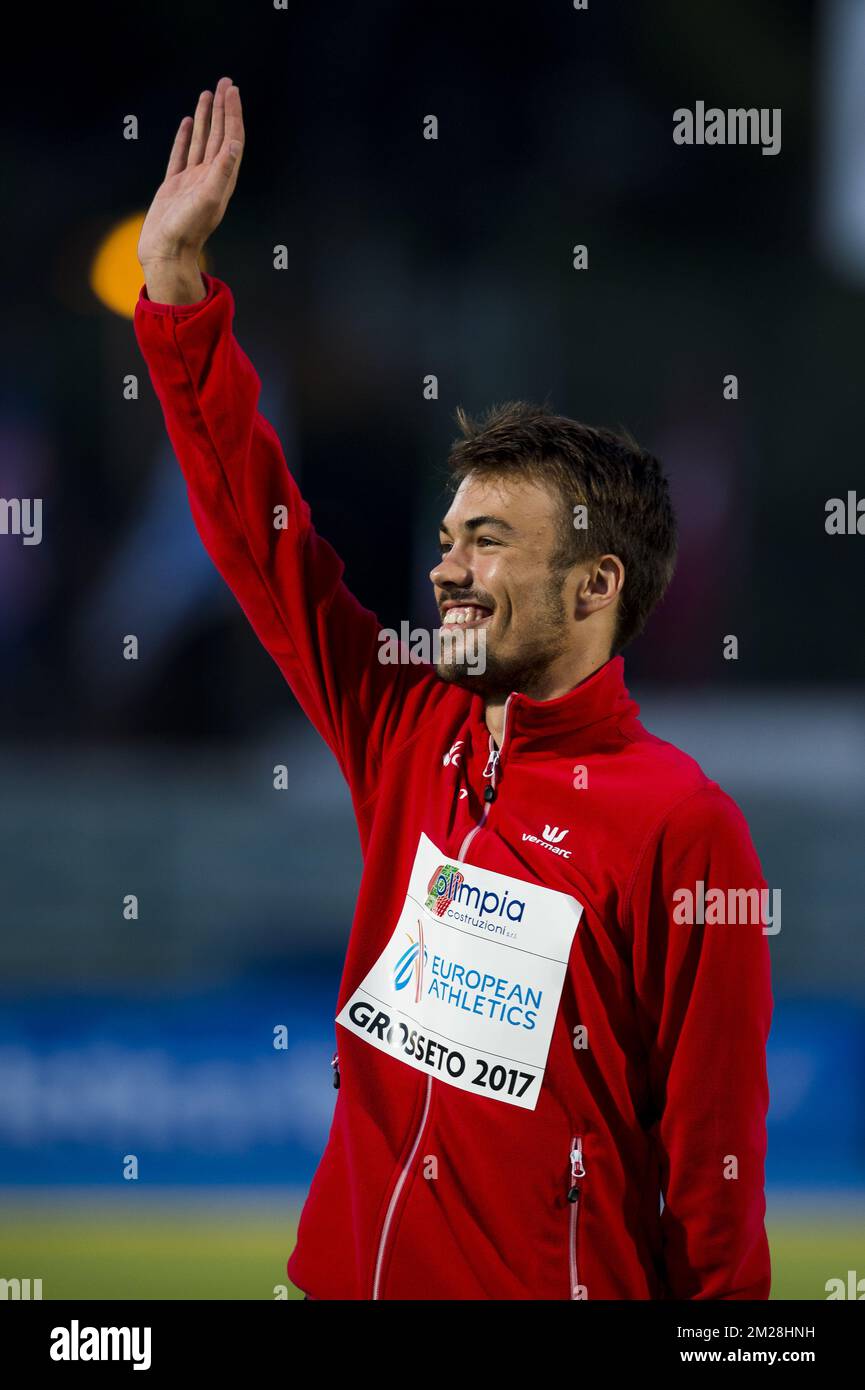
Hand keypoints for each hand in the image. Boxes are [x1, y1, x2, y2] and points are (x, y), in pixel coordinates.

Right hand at [138, 77, 243, 281]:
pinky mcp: (174, 185)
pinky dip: (184, 137)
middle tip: (224, 81)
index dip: (233, 114)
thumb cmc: (186, 231)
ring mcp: (192, 181)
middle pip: (219, 135)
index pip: (231, 138)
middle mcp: (210, 177)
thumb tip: (233, 144)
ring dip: (205, 118)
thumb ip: (221, 172)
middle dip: (223, 108)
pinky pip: (181, 154)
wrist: (166, 253)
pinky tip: (186, 123)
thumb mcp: (207, 200)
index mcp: (222, 180)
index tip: (233, 90)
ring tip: (207, 94)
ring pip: (200, 141)